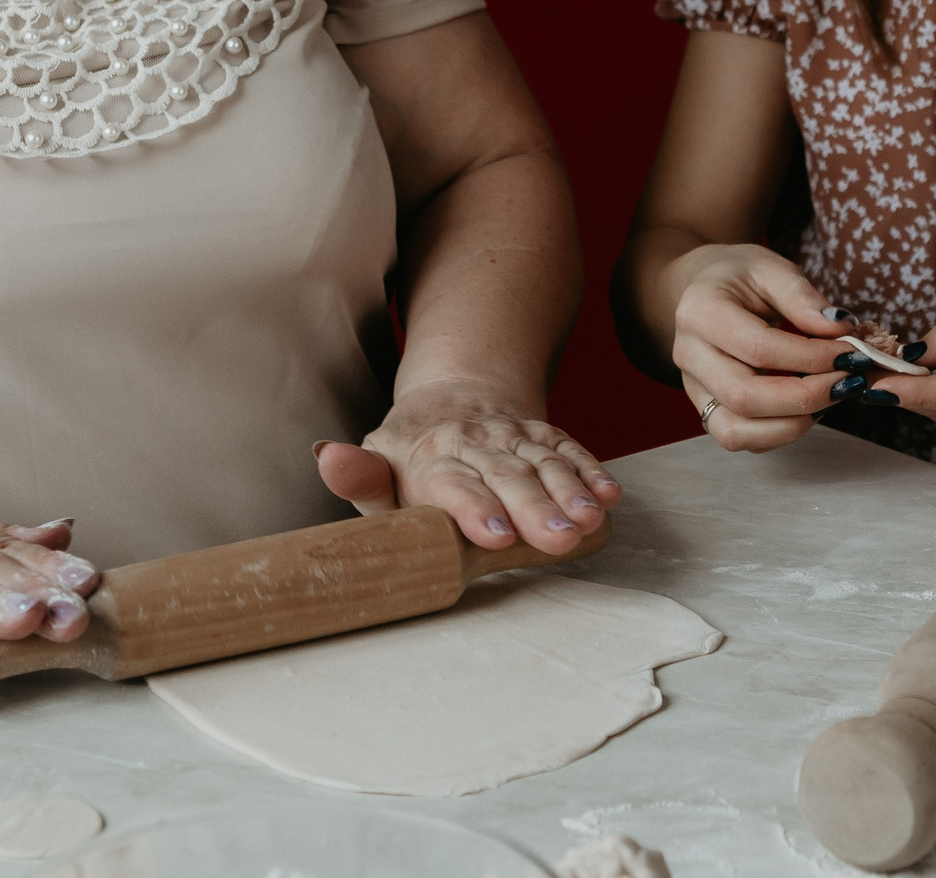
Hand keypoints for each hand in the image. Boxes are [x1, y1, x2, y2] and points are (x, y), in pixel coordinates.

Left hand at [317, 377, 619, 554]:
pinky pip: (570, 450)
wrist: (453, 398)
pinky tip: (610, 494)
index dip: (473, 508)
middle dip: (534, 506)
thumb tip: (325, 457)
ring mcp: (513, 436)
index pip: (451, 484)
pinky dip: (592, 471)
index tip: (495, 535)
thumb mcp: (378, 471)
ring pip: (544, 462)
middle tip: (557, 537)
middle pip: (505, 476)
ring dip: (570, 490)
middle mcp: (473, 442)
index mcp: (427, 457)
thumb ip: (359, 476)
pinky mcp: (544, 435)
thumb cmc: (408, 460)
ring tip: (590, 520)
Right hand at [667, 243, 847, 451]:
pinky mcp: (707, 409)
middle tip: (848, 381)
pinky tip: (809, 407)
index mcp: (700, 311)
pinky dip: (780, 432)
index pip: (759, 348)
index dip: (811, 357)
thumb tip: (840, 331)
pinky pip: (740, 439)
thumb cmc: (739, 275)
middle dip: (806, 398)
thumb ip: (802, 297)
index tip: (850, 353)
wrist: (704, 288)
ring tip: (830, 398)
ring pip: (736, 432)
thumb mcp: (770, 267)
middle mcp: (688, 354)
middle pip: (744, 397)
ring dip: (793, 424)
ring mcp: (694, 387)